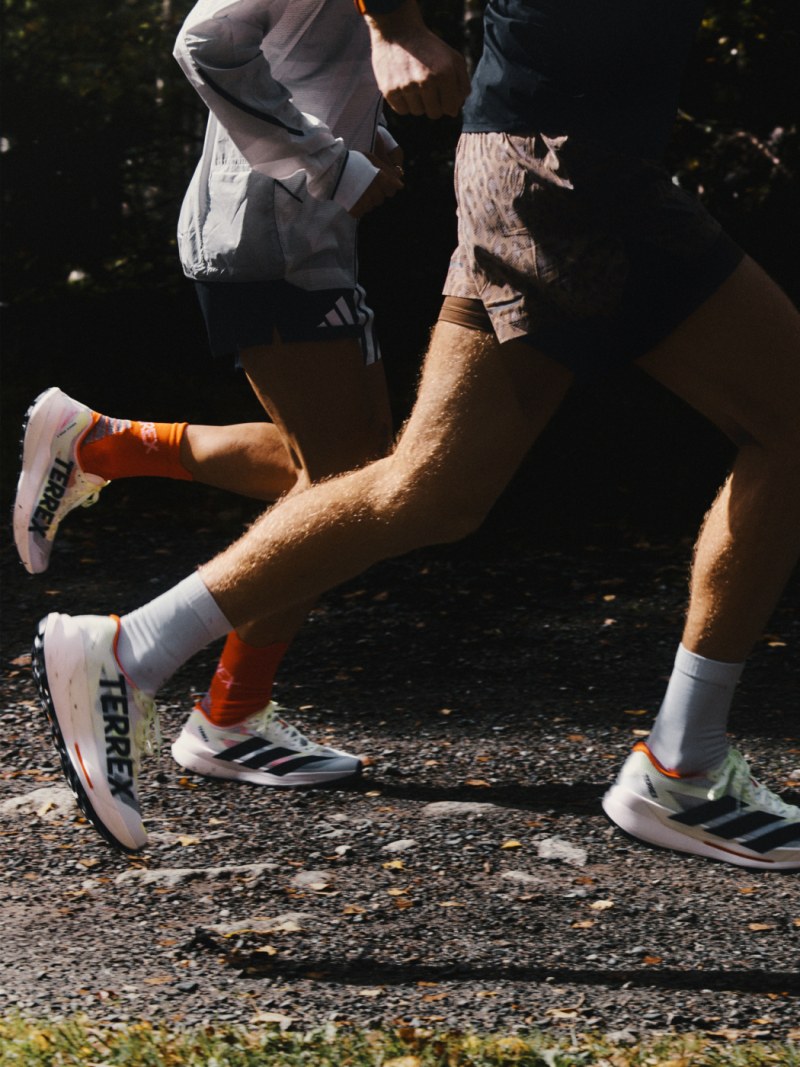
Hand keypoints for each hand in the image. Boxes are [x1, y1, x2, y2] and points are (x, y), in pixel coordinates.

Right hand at [348, 152, 404, 217]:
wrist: (333, 167)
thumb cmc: (354, 160)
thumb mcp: (372, 159)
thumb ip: (388, 171)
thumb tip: (401, 185)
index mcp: (380, 179)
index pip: (392, 190)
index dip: (387, 187)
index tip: (379, 183)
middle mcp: (375, 191)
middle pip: (381, 199)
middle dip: (376, 193)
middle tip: (365, 185)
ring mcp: (365, 202)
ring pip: (371, 206)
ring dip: (367, 200)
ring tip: (357, 190)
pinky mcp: (356, 209)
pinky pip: (361, 212)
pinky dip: (357, 207)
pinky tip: (352, 197)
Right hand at [367, 3, 469, 118]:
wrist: (398, 30)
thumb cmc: (429, 47)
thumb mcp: (453, 58)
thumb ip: (462, 83)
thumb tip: (455, 111)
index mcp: (445, 73)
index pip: (450, 109)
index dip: (447, 104)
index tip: (442, 94)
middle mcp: (426, 81)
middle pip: (434, 114)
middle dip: (433, 104)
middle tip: (427, 87)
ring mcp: (407, 86)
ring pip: (417, 112)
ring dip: (417, 102)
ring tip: (414, 83)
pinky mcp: (390, 90)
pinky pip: (402, 110)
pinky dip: (404, 103)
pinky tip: (403, 87)